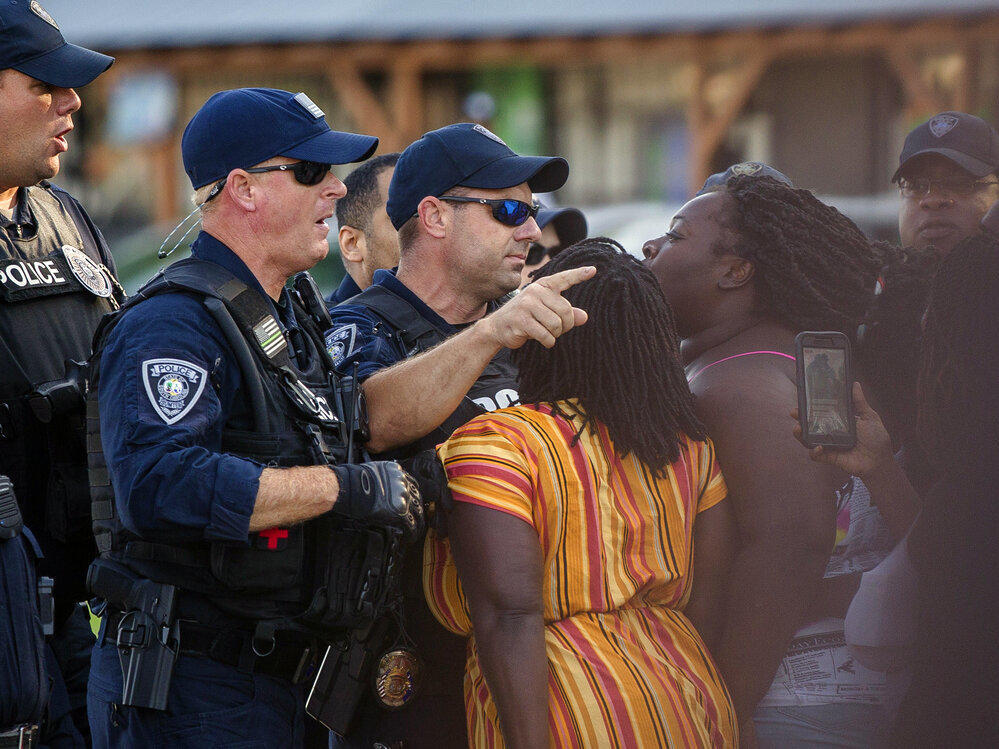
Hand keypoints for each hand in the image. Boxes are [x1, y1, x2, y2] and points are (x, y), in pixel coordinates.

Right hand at [331, 461, 424, 540]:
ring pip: (417, 513)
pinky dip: (411, 533)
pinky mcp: (399, 511)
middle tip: (416, 519)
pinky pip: (410, 525)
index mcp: (398, 473)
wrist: (349, 488)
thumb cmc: (354, 482)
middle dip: (417, 511)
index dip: (413, 497)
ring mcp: (403, 497)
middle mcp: (403, 484)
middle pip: (417, 500)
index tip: (412, 504)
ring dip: (417, 523)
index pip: (413, 486)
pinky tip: (410, 538)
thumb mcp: (374, 474)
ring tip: (415, 531)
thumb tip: (384, 490)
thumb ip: (385, 481)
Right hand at [480, 266, 595, 348]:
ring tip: (548, 334)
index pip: (563, 279)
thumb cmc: (526, 319)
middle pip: (565, 310)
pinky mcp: (521, 320)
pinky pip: (546, 335)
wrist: (497, 328)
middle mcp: (535, 292)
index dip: (579, 275)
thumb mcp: (546, 313)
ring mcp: (527, 305)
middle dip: (566, 325)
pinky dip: (549, 341)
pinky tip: (544, 341)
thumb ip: (566, 313)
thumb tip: (584, 317)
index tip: (593, 270)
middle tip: (558, 330)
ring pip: (556, 324)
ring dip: (556, 334)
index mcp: (542, 286)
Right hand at [791, 382, 892, 477]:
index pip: (820, 413)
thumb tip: (855, 384)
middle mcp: (830, 433)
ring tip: (797, 428)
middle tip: (794, 412)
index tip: (803, 400)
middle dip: (799, 419)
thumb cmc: (876, 439)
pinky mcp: (829, 457)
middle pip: (810, 426)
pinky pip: (816, 455)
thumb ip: (860, 402)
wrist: (880, 461)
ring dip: (800, 434)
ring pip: (808, 440)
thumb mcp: (869, 417)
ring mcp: (828, 445)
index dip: (810, 407)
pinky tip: (819, 447)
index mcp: (838, 422)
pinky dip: (814, 451)